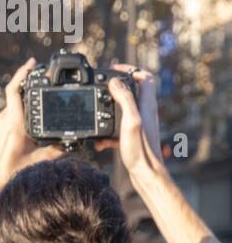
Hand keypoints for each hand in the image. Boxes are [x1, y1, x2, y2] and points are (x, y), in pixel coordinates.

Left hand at [0, 58, 63, 196]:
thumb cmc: (11, 173)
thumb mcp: (39, 159)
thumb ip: (57, 149)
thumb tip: (73, 143)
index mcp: (12, 122)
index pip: (14, 90)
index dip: (23, 73)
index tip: (31, 63)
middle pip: (15, 100)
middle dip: (28, 99)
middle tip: (41, 98)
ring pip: (9, 111)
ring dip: (21, 113)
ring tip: (32, 126)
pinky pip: (2, 120)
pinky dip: (13, 121)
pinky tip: (21, 134)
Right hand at [95, 65, 163, 179]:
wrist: (145, 173)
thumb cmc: (140, 149)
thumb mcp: (131, 121)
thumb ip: (125, 99)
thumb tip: (115, 81)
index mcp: (146, 105)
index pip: (145, 77)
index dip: (131, 69)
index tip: (114, 69)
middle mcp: (144, 112)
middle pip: (133, 90)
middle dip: (116, 86)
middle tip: (100, 86)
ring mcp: (139, 124)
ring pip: (123, 108)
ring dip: (108, 108)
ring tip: (95, 111)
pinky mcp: (132, 135)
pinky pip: (118, 126)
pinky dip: (107, 130)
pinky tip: (99, 141)